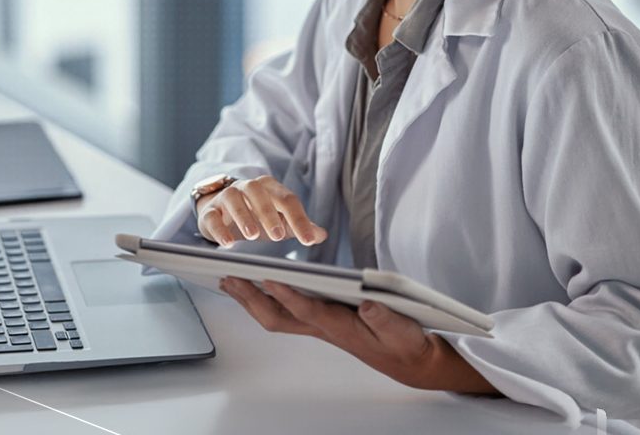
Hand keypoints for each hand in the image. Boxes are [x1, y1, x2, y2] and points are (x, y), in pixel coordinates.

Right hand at [196, 175, 327, 246]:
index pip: (287, 200)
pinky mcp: (210, 211)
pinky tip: (227, 243)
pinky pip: (212, 216)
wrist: (221, 210)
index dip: (299, 220)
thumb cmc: (256, 215)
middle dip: (270, 214)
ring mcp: (227, 197)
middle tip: (278, 236)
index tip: (309, 241)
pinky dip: (219, 229)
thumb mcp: (279, 220)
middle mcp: (248, 188)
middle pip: (259, 194)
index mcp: (270, 188)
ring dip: (244, 217)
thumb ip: (299, 226)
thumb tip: (321, 235)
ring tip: (253, 236)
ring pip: (234, 200)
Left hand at [219, 277, 500, 395]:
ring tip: (229, 281)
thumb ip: (386, 318)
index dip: (289, 295)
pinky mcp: (322, 321)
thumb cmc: (405, 343)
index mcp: (343, 328)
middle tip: (228, 278)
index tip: (270, 278)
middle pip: (279, 317)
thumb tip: (368, 303)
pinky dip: (265, 299)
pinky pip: (285, 312)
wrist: (410, 361)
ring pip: (277, 316)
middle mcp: (325, 328)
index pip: (310, 311)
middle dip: (252, 299)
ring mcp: (320, 326)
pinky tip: (255, 288)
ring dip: (251, 300)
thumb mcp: (403, 331)